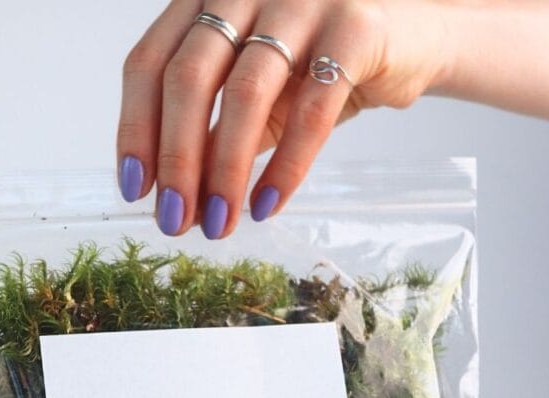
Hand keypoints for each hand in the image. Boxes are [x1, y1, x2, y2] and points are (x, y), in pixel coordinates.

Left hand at [116, 0, 454, 237]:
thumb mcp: (256, 97)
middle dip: (175, 159)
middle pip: (188, 77)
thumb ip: (213, 131)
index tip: (135, 189)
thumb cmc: (321, 66)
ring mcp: (300, 0)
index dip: (135, 129)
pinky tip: (266, 205)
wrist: (413, 39)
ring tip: (218, 224)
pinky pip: (310, 109)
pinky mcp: (354, 26)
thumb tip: (173, 197)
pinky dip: (285, 166)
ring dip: (224, 171)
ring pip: (244, 93)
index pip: (149, 62)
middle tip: (173, 220)